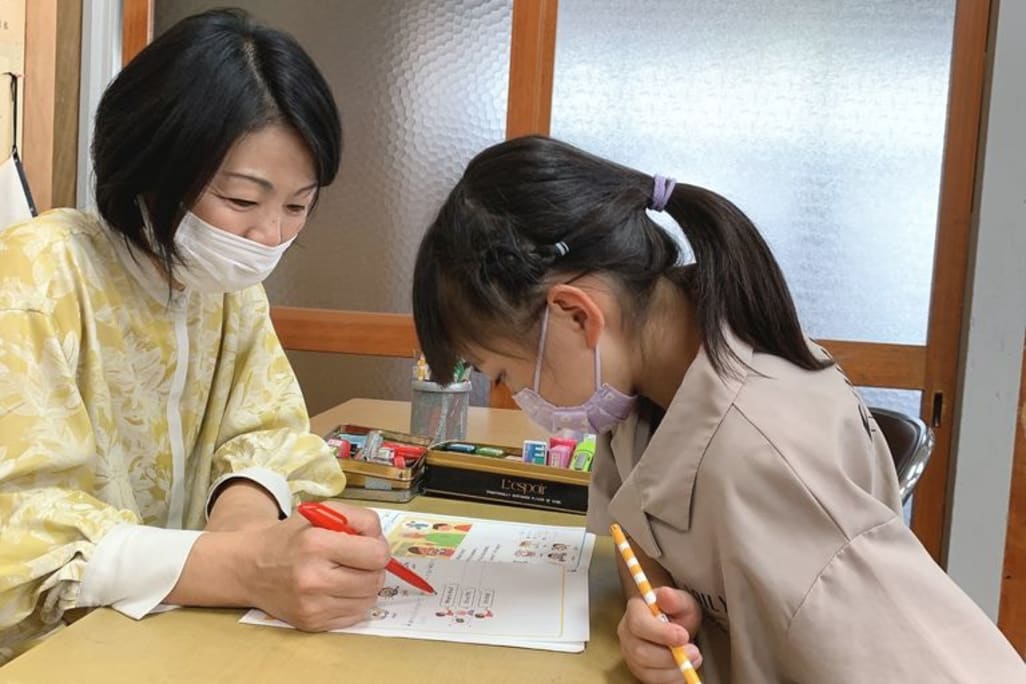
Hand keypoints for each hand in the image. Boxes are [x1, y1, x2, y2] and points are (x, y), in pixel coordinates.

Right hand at [241, 502, 388, 630]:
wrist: (251, 567)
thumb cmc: (292, 537)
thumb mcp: (323, 513)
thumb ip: (360, 519)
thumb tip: (382, 542)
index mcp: (316, 545)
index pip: (376, 555)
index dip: (378, 548)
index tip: (368, 545)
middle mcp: (313, 578)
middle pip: (375, 580)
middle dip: (373, 568)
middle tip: (358, 560)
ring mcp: (312, 606)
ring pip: (369, 600)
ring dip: (365, 586)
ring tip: (346, 573)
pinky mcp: (312, 624)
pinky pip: (355, 616)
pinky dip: (353, 602)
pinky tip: (336, 589)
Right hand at [617, 586, 702, 683]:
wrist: (673, 625)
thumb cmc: (676, 611)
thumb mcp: (682, 601)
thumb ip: (675, 598)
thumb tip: (665, 594)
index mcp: (634, 611)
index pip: (638, 624)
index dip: (660, 633)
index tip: (684, 636)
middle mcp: (627, 633)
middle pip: (640, 651)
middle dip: (669, 656)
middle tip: (694, 652)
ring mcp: (630, 654)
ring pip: (646, 669)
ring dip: (674, 669)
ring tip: (694, 659)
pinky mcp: (640, 670)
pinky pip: (653, 680)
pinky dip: (672, 678)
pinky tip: (684, 669)